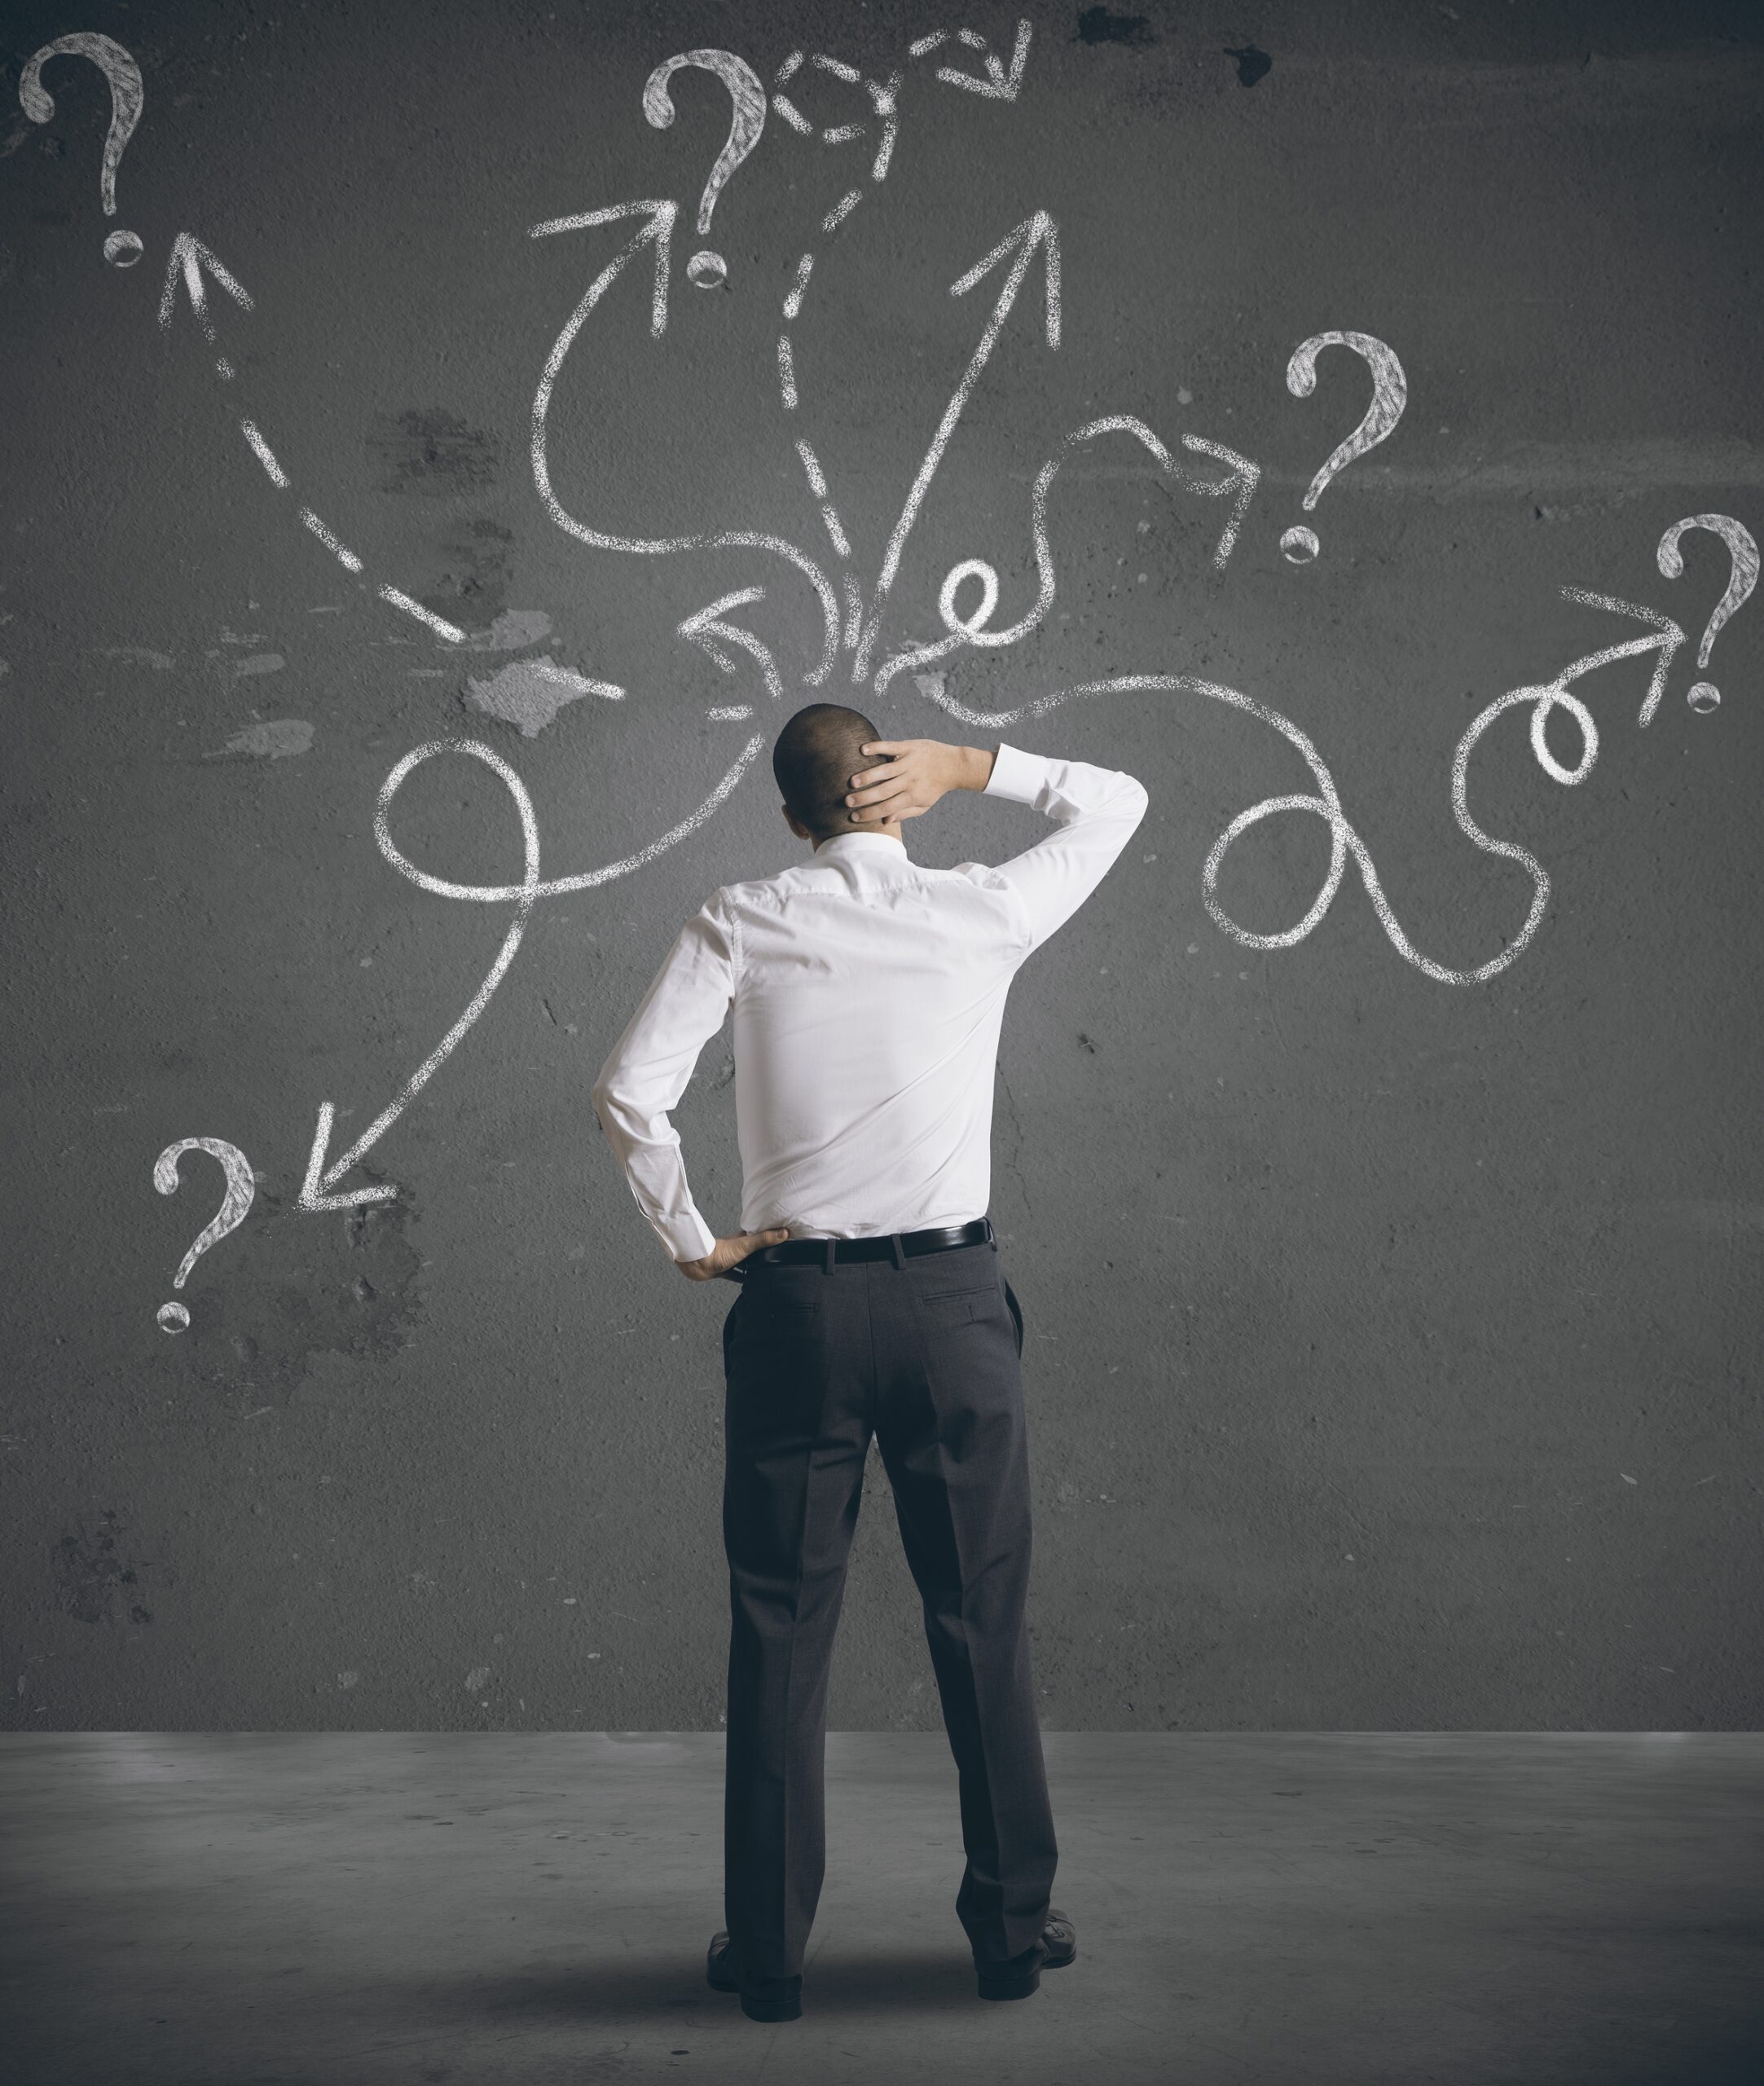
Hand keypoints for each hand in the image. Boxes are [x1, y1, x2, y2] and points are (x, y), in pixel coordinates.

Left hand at [676, 1226, 790, 1280]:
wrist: (698, 1263)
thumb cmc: (719, 1252)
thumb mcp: (746, 1245)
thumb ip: (764, 1239)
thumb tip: (785, 1232)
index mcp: (744, 1238)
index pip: (761, 1234)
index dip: (772, 1235)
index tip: (784, 1236)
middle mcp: (739, 1248)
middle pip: (756, 1250)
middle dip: (765, 1253)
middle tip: (778, 1257)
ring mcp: (732, 1259)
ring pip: (747, 1263)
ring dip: (755, 1266)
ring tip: (768, 1271)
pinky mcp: (724, 1270)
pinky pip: (737, 1275)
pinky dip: (744, 1278)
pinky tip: (750, 1282)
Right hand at [842, 740, 988, 826]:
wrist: (954, 765)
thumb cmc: (935, 787)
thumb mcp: (925, 805)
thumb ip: (905, 813)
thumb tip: (885, 820)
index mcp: (913, 796)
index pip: (887, 807)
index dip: (870, 813)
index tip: (854, 817)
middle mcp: (910, 780)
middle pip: (884, 791)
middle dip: (864, 798)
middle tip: (847, 802)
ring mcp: (909, 762)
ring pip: (885, 770)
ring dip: (867, 776)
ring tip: (852, 782)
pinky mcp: (909, 747)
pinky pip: (891, 747)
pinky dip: (877, 748)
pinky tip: (862, 750)